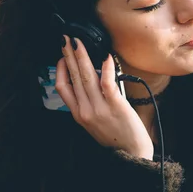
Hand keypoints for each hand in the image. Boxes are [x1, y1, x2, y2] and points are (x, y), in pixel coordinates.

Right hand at [56, 36, 153, 159]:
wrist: (132, 153)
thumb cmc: (115, 136)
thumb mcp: (94, 122)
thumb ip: (88, 103)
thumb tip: (89, 79)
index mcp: (78, 114)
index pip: (62, 87)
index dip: (60, 69)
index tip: (63, 55)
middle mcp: (85, 110)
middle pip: (73, 77)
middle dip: (69, 55)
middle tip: (66, 38)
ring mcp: (100, 108)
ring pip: (86, 77)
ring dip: (82, 56)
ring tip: (79, 41)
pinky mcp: (116, 105)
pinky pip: (107, 83)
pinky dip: (106, 68)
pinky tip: (105, 56)